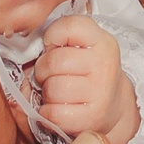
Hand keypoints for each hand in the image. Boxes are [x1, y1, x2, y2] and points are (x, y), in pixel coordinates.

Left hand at [34, 14, 134, 142]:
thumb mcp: (82, 48)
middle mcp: (105, 65)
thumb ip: (59, 40)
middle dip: (43, 69)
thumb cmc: (88, 74)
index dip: (52, 36)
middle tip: (49, 75)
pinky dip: (48, 113)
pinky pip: (54, 114)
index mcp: (103, 42)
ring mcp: (101, 92)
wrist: (113, 107)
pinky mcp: (93, 117)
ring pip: (52, 89)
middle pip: (54, 61)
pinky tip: (57, 108)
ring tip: (56, 92)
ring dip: (46, 93)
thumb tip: (29, 55)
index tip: (52, 46)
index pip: (69, 26)